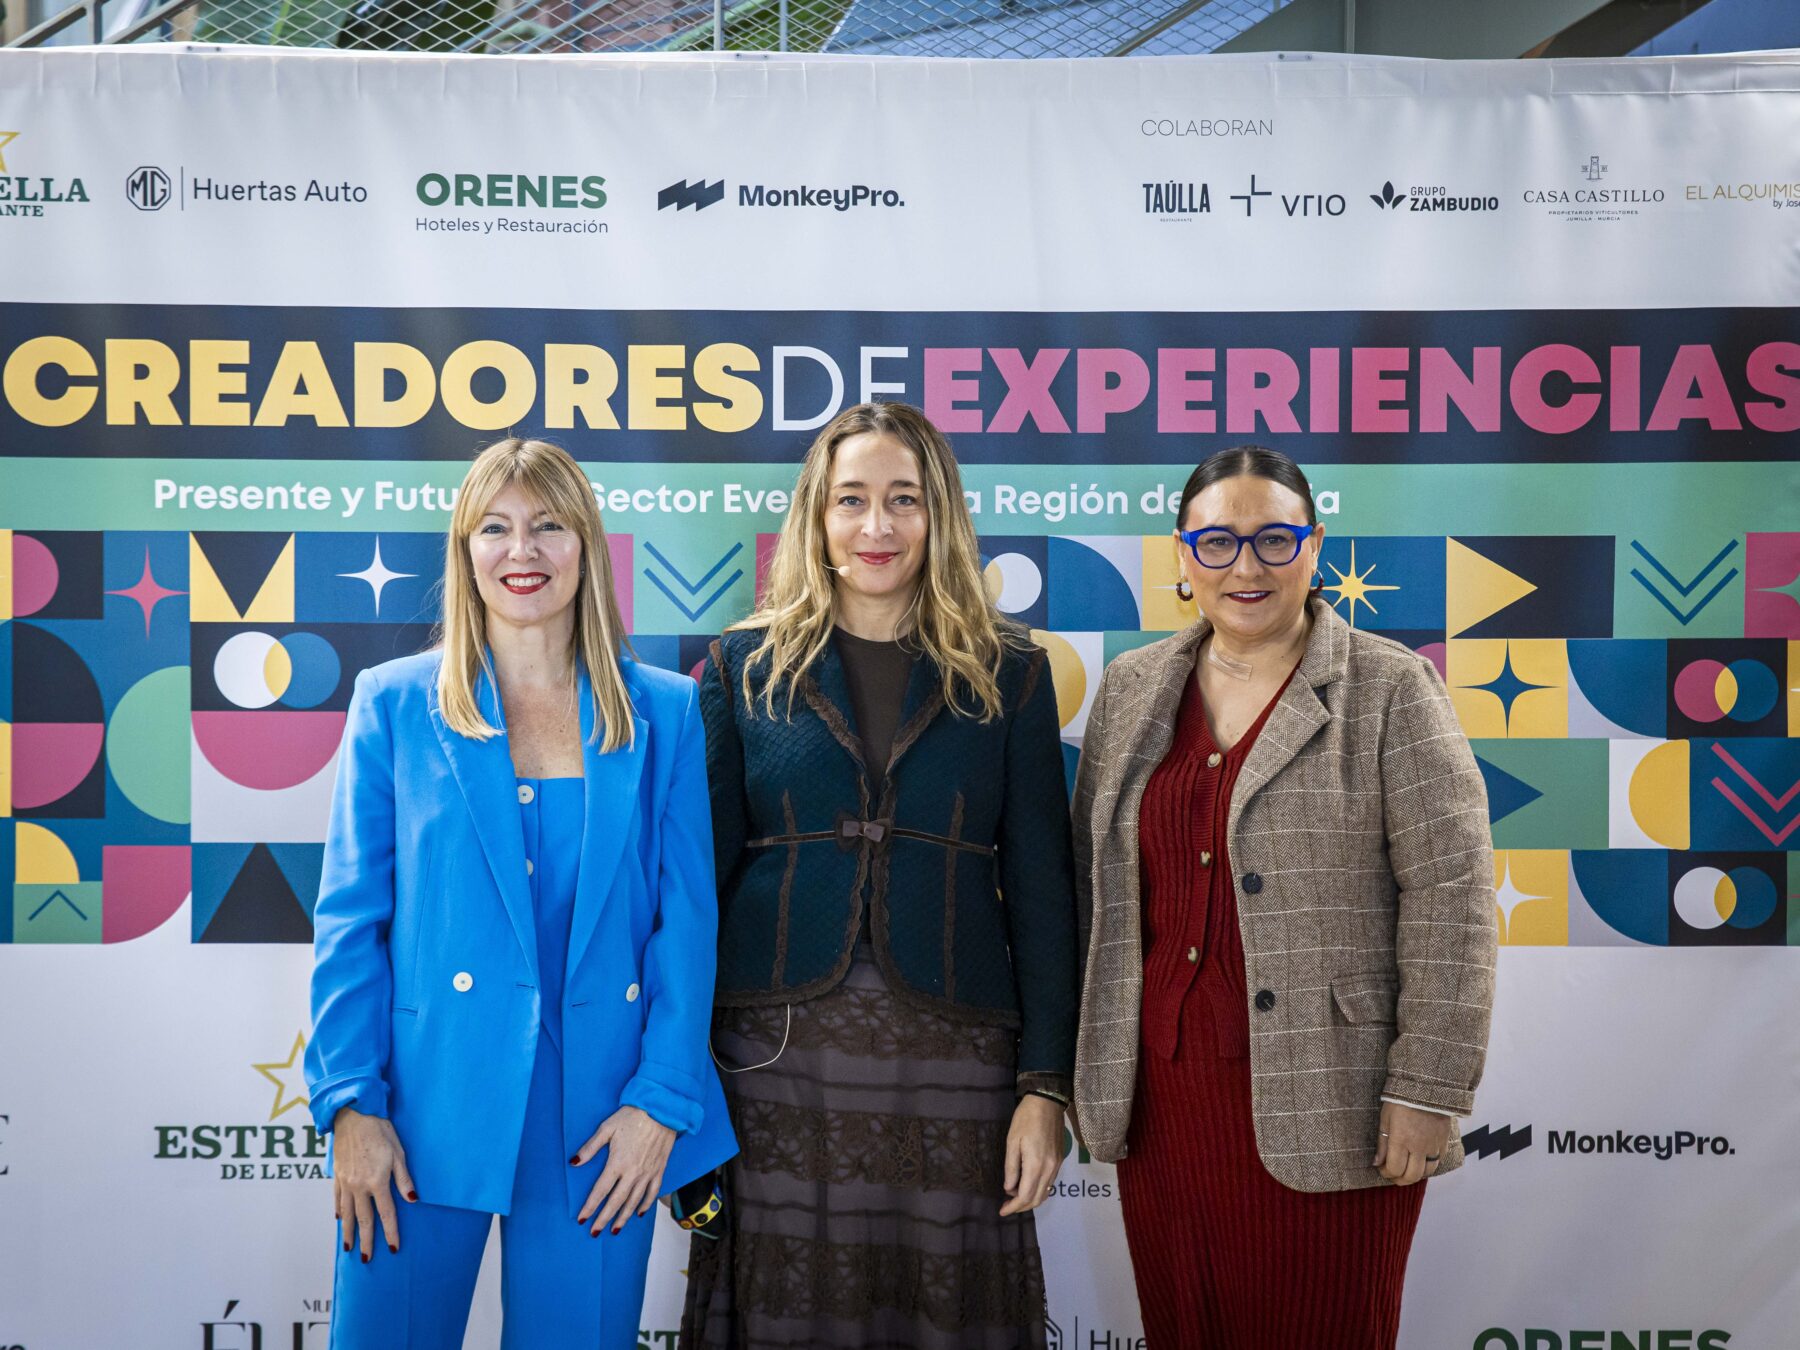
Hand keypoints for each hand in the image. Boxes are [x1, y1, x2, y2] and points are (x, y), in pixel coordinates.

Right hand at [331, 1107, 416, 1261]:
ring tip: (350, 1249)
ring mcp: (346, 1182)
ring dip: (349, 1232)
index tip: (393, 1248)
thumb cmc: (380, 1131)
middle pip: (364, 1219)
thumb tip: (412, 1199)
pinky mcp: (337, 1175)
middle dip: (367, 1241)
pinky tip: (340, 1220)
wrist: (354, 1116)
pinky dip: (339, 1211)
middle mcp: (359, 1186)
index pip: (386, 1214)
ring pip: (347, 1213)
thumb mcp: (399, 1152)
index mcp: (377, 1182)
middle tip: (367, 1259)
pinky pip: (337, 1198)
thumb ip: (404, 1178)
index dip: (391, 1232)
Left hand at [572, 1105, 675, 1234]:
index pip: (600, 1191)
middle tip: (595, 1232)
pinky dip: (645, 1205)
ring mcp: (647, 1173)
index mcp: (617, 1163)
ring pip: (633, 1202)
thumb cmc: (632, 1116)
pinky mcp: (659, 1170)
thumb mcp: (607, 1128)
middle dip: (604, 1219)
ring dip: (623, 1218)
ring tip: (615, 1230)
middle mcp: (632, 1173)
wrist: (662, 1110)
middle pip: (616, 1202)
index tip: (582, 1219)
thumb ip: (590, 1147)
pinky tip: (639, 1214)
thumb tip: (574, 1162)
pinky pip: (652, 1193)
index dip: (590, 1207)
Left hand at [999, 1095, 1064, 1216]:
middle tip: (1007, 1206)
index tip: (1002, 1211)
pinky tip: (1027, 1185)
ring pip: (1045, 1193)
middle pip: (1037, 1199)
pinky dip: (1038, 1190)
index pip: (1025, 1196)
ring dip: (1030, 1199)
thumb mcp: (1012, 1141)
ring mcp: (1057, 1165)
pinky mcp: (1060, 1160)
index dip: (1013, 1207)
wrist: (1048, 1102)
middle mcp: (1050, 1169)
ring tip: (1015, 1197)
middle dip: (1021, 1207)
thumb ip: (1011, 1167)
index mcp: (1036, 1165)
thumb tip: (1009, 1188)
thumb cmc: (1025, 1119)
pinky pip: (1050, 1183)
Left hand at [1372, 1101, 1450, 1185]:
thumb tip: (1377, 1163)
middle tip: (1392, 1174)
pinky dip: (1428, 1166)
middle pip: (1411, 1176)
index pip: (1394, 1169)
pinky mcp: (1443, 1143)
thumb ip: (1382, 1143)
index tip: (1381, 1168)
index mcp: (1401, 1140)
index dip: (1386, 1173)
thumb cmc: (1402, 1100)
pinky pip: (1437, 1162)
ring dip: (1415, 1175)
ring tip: (1406, 1169)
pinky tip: (1420, 1161)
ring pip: (1426, 1173)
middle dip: (1399, 1180)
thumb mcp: (1385, 1118)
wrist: (1427, 1088)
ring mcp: (1433, 1146)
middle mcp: (1418, 1147)